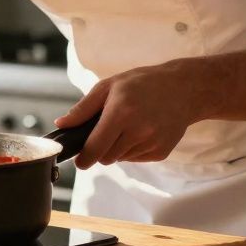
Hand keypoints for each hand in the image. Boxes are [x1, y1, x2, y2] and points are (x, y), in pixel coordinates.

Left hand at [53, 59, 203, 169]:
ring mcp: (152, 143)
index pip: (95, 148)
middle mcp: (138, 131)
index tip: (79, 161)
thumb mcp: (109, 87)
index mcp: (121, 113)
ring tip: (127, 126)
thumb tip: (61, 124)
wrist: (183, 89)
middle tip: (105, 132)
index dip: (84, 158)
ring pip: (121, 159)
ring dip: (117, 148)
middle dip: (100, 149)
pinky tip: (141, 130)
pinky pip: (137, 158)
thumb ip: (83, 108)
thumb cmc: (142, 84)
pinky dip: (133, 149)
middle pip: (106, 158)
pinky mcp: (161, 152)